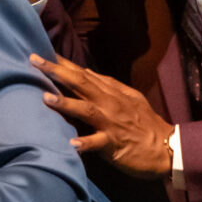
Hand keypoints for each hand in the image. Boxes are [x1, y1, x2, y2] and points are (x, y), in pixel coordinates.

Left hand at [33, 52, 171, 175]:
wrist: (167, 149)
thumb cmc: (146, 125)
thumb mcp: (130, 99)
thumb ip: (108, 86)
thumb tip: (88, 72)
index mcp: (112, 92)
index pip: (84, 73)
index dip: (63, 63)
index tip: (42, 52)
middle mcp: (110, 104)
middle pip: (81, 84)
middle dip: (57, 72)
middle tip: (34, 61)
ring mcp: (112, 123)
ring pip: (86, 110)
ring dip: (66, 103)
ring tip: (46, 98)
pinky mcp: (114, 144)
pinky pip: (98, 143)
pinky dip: (85, 143)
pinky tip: (71, 144)